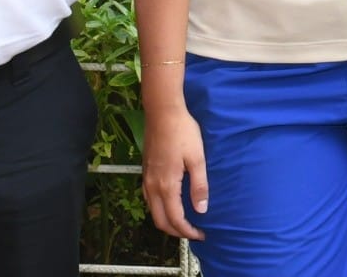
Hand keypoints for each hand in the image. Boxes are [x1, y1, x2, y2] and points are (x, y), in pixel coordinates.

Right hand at [142, 104, 208, 239]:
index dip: (187, 231)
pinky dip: (160, 209)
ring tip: (184, 222)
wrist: (163, 112)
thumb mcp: (197, 158)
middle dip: (176, 232)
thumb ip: (199, 186)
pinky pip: (149, 200)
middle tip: (193, 233)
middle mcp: (152, 186)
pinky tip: (171, 204)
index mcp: (166, 186)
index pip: (175, 219)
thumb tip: (201, 210)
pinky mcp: (145, 172)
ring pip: (153, 211)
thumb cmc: (183, 132)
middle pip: (160, 221)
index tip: (201, 235)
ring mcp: (146, 179)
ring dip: (166, 221)